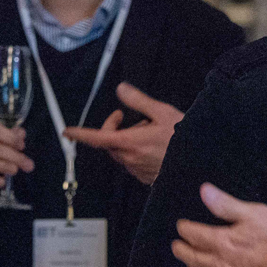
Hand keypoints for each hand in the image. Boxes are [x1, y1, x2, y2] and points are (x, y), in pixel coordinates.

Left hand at [63, 82, 183, 185]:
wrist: (197, 165)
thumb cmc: (183, 139)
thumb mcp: (163, 113)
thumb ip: (139, 101)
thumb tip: (121, 89)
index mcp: (129, 142)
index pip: (97, 138)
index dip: (80, 134)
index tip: (68, 131)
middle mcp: (129, 158)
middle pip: (109, 142)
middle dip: (113, 128)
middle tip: (126, 116)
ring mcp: (136, 169)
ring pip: (121, 152)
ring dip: (126, 140)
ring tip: (148, 132)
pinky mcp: (144, 177)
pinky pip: (132, 162)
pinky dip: (136, 151)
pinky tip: (154, 146)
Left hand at [173, 183, 266, 266]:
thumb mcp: (255, 213)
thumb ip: (227, 205)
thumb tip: (204, 191)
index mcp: (221, 242)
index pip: (194, 235)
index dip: (185, 229)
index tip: (181, 226)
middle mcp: (219, 266)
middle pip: (192, 259)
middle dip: (181, 251)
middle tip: (177, 246)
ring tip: (192, 266)